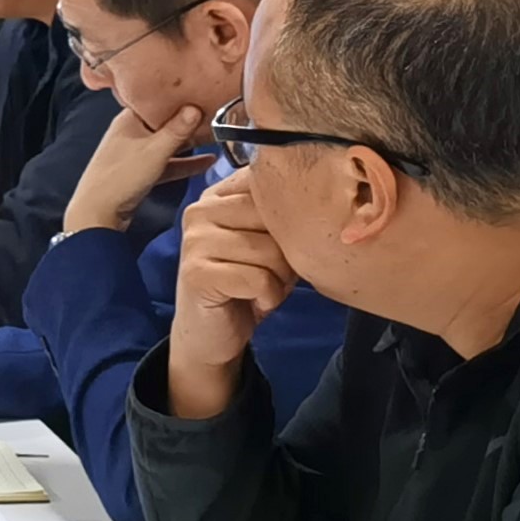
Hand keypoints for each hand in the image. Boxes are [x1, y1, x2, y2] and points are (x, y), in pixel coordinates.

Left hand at [66, 97, 214, 234]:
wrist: (97, 213)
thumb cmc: (121, 177)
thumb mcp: (154, 150)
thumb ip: (177, 130)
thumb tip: (194, 107)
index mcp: (129, 119)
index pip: (157, 101)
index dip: (179, 97)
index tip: (202, 93)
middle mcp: (131, 133)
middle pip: (165, 123)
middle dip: (188, 121)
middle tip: (216, 115)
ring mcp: (135, 153)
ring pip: (167, 144)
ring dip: (189, 144)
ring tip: (217, 138)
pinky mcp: (140, 172)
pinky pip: (167, 164)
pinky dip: (184, 164)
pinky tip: (207, 162)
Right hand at [164, 168, 297, 418]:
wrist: (212, 335)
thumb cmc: (247, 284)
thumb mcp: (270, 243)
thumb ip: (282, 216)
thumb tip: (325, 202)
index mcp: (218, 195)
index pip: (270, 185)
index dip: (294, 218)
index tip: (285, 244)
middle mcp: (200, 210)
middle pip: (275, 218)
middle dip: (288, 253)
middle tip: (272, 273)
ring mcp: (194, 241)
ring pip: (270, 251)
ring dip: (279, 279)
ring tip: (262, 288)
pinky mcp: (196, 274)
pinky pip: (258, 279)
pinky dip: (269, 297)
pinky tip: (255, 302)